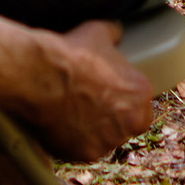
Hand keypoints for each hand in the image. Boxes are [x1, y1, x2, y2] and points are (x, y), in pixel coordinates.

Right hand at [20, 19, 156, 160]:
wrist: (41, 75)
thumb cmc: (71, 53)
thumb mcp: (97, 32)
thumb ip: (114, 34)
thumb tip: (117, 31)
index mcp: (140, 93)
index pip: (143, 106)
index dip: (127, 104)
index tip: (112, 98)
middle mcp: (130, 121)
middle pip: (127, 127)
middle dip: (113, 121)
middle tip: (92, 108)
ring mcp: (108, 141)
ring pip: (104, 140)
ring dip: (93, 132)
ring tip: (72, 115)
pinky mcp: (85, 153)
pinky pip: (82, 150)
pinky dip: (72, 142)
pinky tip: (60, 126)